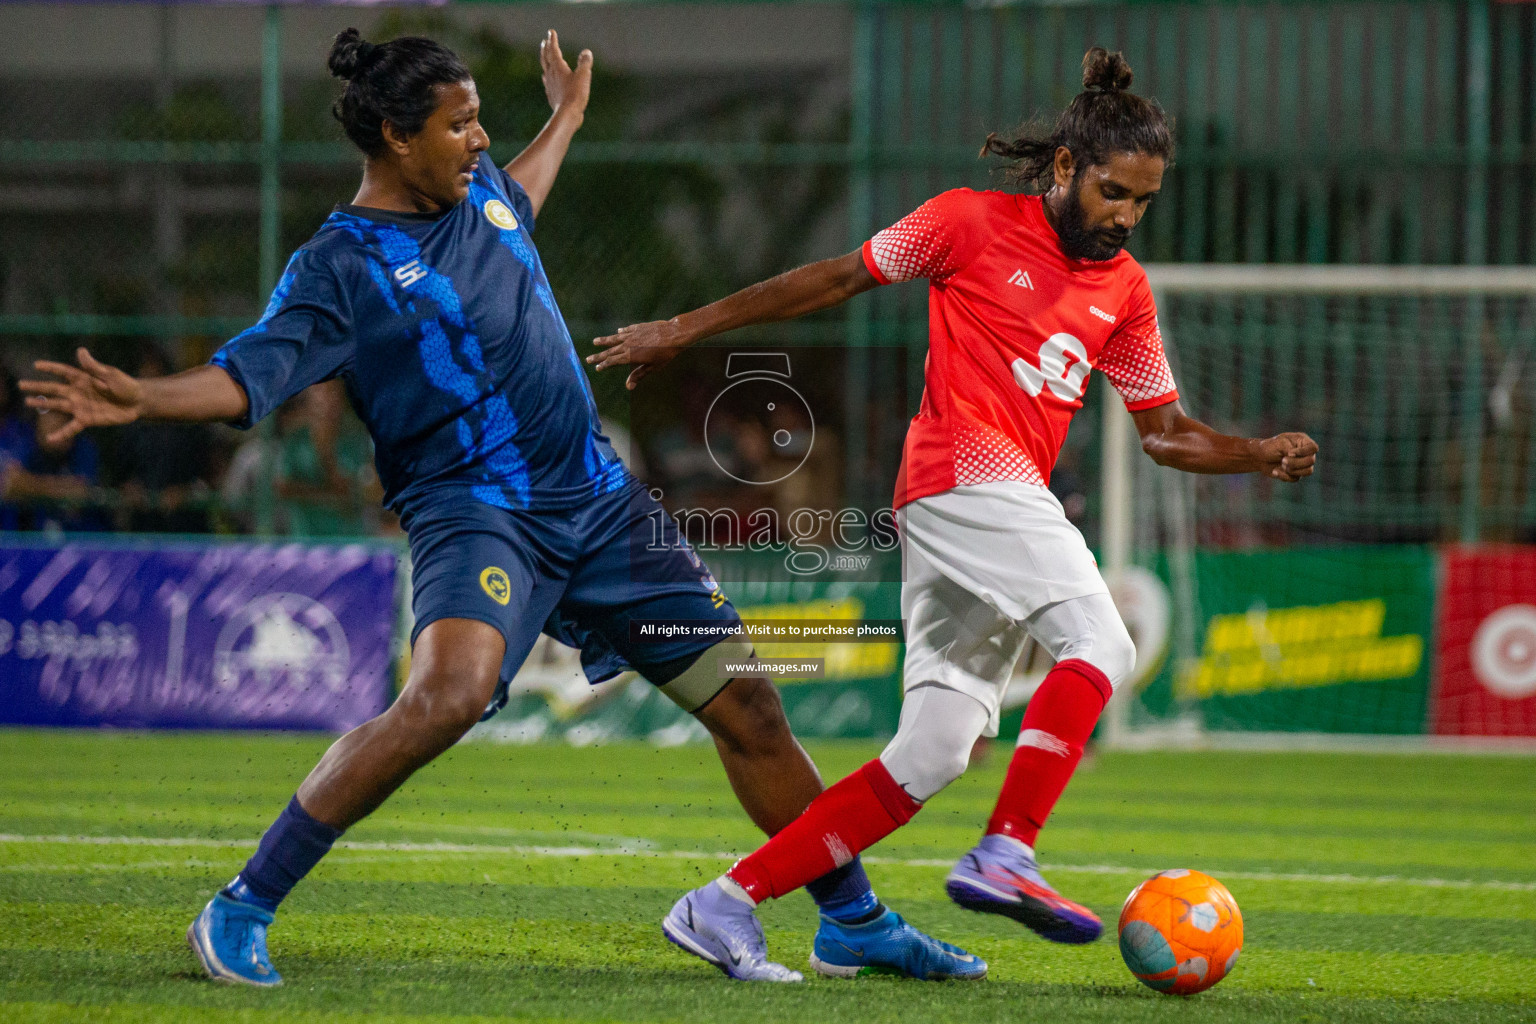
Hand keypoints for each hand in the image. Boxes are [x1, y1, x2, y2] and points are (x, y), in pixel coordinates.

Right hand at [20, 348, 143, 444]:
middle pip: (54, 388)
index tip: (36, 365)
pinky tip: (50, 438)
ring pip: (57, 405)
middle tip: (21, 384)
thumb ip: (94, 366)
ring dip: (42, 404)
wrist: (138, 403)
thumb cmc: (126, 385)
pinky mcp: (87, 419)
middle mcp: (78, 392)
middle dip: (38, 386)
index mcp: (84, 378)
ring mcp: (81, 406)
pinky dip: (61, 433)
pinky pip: (71, 427)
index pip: (63, 371)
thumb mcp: (111, 374)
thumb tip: (80, 351)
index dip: (51, 368)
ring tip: (27, 402)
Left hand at [540, 30, 591, 119]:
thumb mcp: (584, 75)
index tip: (551, 32)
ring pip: (545, 70)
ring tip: (545, 59)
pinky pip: (547, 82)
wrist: (567, 115)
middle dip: (545, 49)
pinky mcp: (552, 96)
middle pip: (546, 58)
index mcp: (558, 67)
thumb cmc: (576, 94)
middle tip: (544, 42)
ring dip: (545, 62)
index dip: (552, 40)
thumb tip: (586, 52)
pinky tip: (547, 79)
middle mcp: (551, 75)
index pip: (553, 50)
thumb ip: (585, 62)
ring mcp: (550, 86)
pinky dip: (547, 76)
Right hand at [588, 319, 689, 389]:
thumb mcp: (653, 367)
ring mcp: (632, 334)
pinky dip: (621, 332)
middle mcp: (628, 345)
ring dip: (604, 341)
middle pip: (610, 351)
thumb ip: (639, 375)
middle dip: (598, 356)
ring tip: (595, 341)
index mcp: (630, 356)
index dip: (604, 365)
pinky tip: (618, 332)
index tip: (597, 368)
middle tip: (588, 359)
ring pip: (615, 338)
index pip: (612, 361)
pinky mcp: (638, 327)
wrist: (673, 334)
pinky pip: (627, 330)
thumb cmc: (665, 354)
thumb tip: (628, 386)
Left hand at [1256, 431, 1317, 481]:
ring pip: (1308, 471)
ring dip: (1293, 470)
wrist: (1259, 457)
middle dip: (1296, 462)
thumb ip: (1290, 449)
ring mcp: (1302, 464)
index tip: (1289, 453)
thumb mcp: (1279, 444)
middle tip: (1283, 460)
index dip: (1304, 452)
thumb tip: (1295, 457)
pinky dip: (1284, 476)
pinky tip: (1275, 471)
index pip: (1313, 448)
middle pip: (1311, 461)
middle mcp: (1305, 453)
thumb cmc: (1269, 447)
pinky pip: (1296, 478)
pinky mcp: (1296, 474)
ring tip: (1281, 465)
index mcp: (1303, 442)